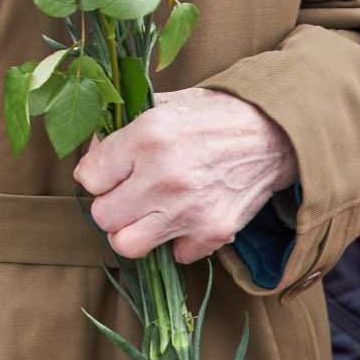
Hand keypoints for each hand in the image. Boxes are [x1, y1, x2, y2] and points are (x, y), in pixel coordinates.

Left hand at [73, 88, 296, 262]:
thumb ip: (120, 130)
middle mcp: (164, 176)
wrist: (272, 134)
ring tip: (148, 212)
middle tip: (127, 194)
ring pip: (126, 244)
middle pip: (102, 216)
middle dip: (111, 205)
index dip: (95, 175)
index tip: (109, 172)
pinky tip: (185, 216)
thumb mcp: (162, 105)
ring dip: (133, 230)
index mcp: (148, 136)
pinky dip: (177, 241)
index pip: (87, 177)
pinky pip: (174, 254)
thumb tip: (90, 153)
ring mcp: (188, 209)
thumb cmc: (212, 116)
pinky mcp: (212, 233)